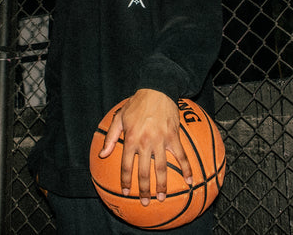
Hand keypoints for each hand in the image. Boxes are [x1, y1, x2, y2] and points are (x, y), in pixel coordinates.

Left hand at [99, 89, 192, 205]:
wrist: (157, 89)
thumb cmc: (137, 104)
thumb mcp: (119, 118)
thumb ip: (111, 137)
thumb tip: (102, 154)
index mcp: (131, 139)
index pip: (126, 165)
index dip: (126, 180)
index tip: (126, 193)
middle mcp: (145, 142)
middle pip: (143, 171)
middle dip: (143, 189)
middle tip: (145, 202)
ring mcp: (161, 141)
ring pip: (161, 168)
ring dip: (162, 185)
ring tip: (161, 197)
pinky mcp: (174, 137)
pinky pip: (181, 156)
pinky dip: (186, 169)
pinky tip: (190, 181)